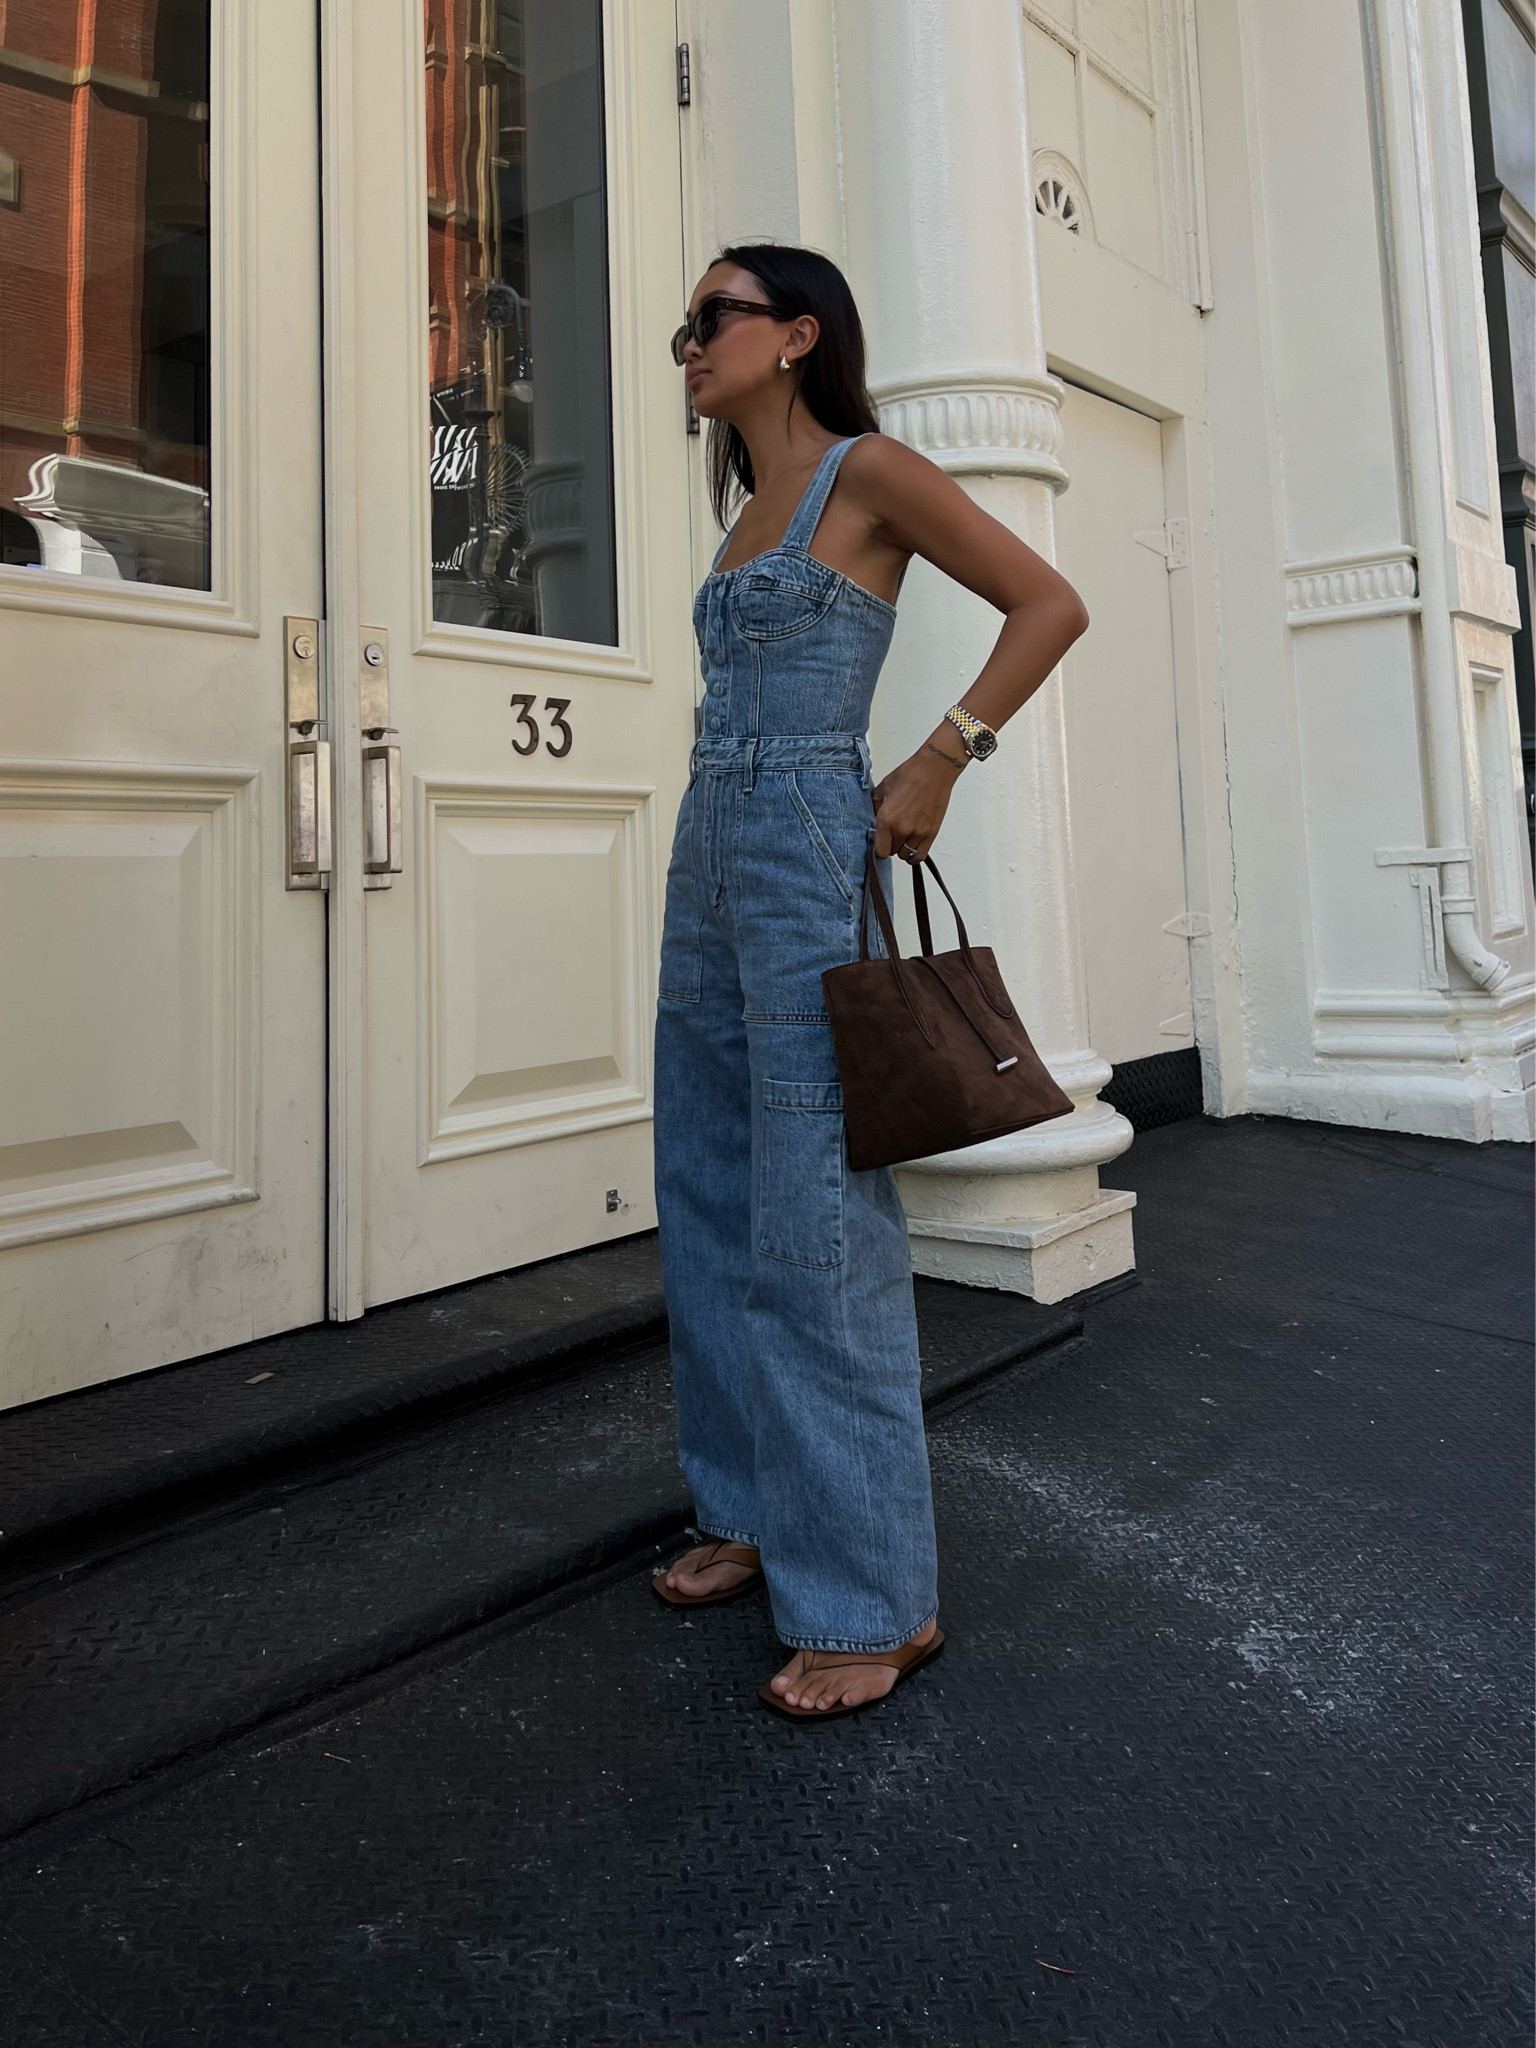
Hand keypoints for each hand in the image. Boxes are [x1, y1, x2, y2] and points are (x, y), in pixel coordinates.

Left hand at [871, 741, 965, 861]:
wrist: (935, 769)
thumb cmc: (912, 773)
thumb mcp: (885, 786)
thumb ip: (875, 804)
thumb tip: (873, 814)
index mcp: (886, 818)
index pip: (879, 850)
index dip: (878, 847)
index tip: (880, 842)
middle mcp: (901, 829)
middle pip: (891, 852)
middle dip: (890, 845)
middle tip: (893, 834)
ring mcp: (917, 833)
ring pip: (905, 855)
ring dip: (903, 849)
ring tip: (904, 838)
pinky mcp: (931, 833)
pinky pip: (920, 855)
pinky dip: (915, 855)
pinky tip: (913, 846)